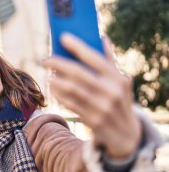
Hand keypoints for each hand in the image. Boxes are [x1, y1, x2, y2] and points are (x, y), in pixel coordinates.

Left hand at [42, 33, 141, 158]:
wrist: (126, 135)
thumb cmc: (119, 101)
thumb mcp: (120, 82)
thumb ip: (109, 61)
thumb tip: (102, 38)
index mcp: (118, 79)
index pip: (94, 58)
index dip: (77, 46)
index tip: (62, 37)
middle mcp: (111, 92)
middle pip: (77, 73)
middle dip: (58, 64)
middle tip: (45, 59)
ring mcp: (101, 108)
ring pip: (70, 89)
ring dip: (55, 80)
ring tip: (48, 75)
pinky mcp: (92, 120)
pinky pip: (69, 104)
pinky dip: (58, 95)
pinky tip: (53, 89)